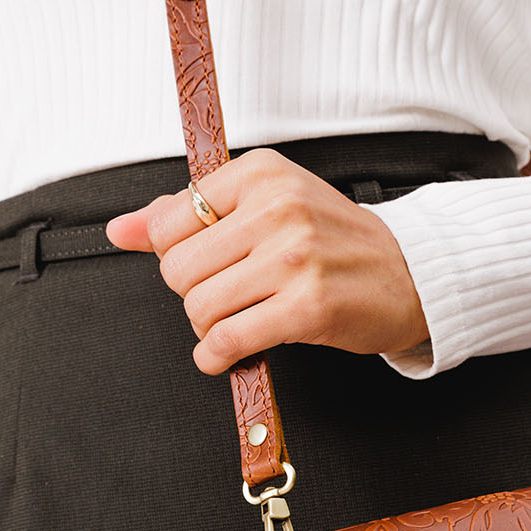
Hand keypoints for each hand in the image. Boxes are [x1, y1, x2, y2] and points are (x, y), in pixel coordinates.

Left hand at [104, 146, 428, 373]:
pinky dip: (218, 356)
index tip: (208, 265)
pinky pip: (229, 339)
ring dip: (208, 329)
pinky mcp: (307, 307)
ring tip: (236, 323)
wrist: (410, 274)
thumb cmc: (334, 241)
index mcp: (262, 173)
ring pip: (199, 307)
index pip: (170, 221)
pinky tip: (230, 353)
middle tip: (227, 298)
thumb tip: (120, 229)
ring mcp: (294, 258)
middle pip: (178, 269)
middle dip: (193, 295)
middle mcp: (278, 208)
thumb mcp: (264, 205)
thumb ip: (187, 213)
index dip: (178, 255)